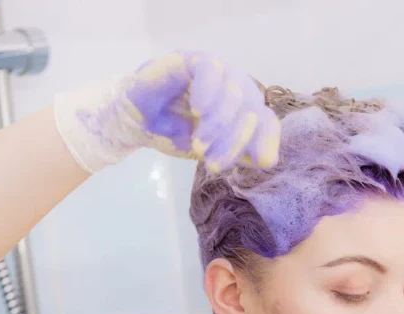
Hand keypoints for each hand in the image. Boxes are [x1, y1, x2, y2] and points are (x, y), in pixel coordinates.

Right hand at [54, 51, 280, 173]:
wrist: (136, 123)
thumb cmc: (176, 134)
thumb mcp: (210, 151)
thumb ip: (239, 152)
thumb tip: (267, 160)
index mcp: (244, 109)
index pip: (267, 123)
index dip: (265, 142)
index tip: (256, 163)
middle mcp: (236, 87)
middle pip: (251, 112)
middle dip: (233, 142)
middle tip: (211, 163)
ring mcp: (218, 72)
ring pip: (235, 94)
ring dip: (218, 125)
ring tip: (197, 145)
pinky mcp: (194, 59)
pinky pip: (210, 69)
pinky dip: (207, 92)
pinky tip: (197, 110)